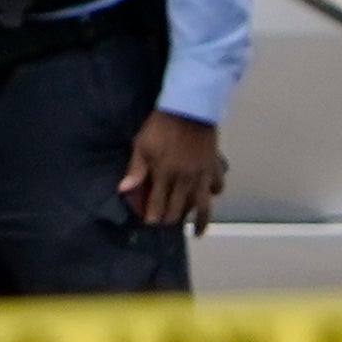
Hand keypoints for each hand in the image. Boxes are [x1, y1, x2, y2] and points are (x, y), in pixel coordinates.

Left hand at [120, 109, 225, 231]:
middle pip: (179, 208)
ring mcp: (202, 175)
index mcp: (165, 175)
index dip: (153, 216)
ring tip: (197, 232)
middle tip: (166, 223)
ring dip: (200, 221)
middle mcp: (185, 180)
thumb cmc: (161, 126)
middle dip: (171, 219)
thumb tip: (124, 190)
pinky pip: (217, 186)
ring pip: (203, 205)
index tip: (150, 222)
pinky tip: (209, 196)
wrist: (189, 109)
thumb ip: (135, 170)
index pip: (158, 205)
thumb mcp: (141, 145)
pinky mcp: (214, 166)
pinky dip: (213, 194)